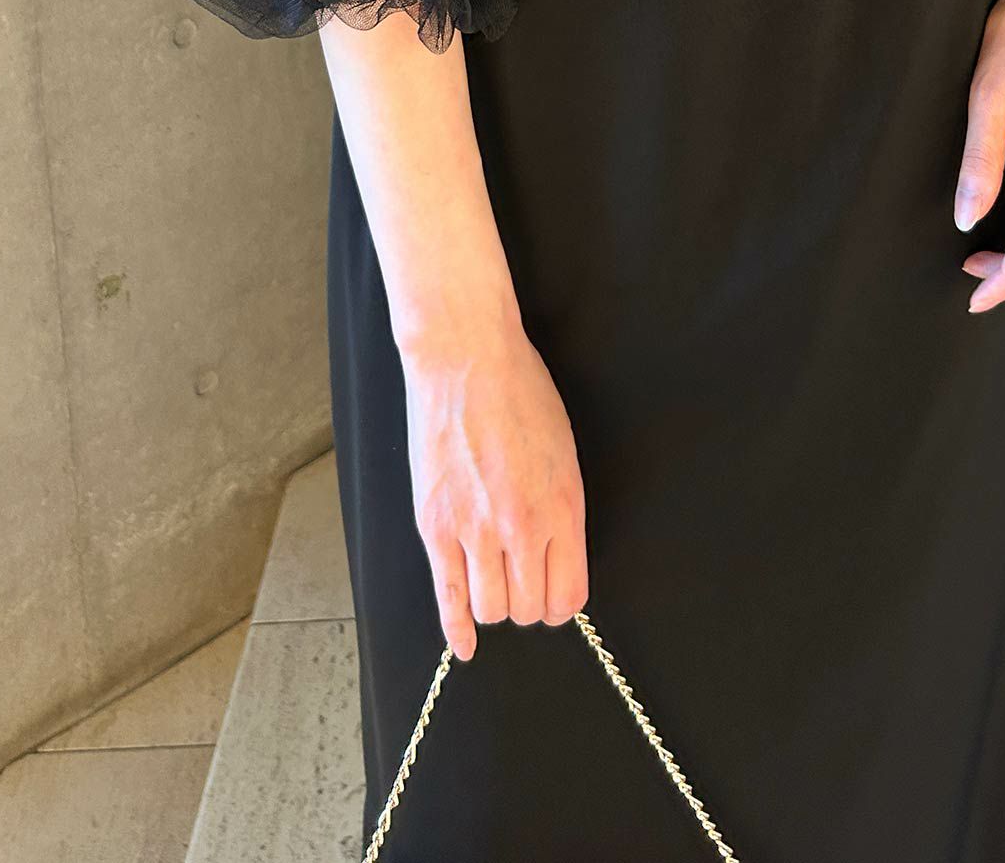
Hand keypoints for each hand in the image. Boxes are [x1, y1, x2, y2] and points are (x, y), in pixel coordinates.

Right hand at [401, 316, 588, 660]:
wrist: (466, 358)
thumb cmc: (520, 394)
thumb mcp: (563, 451)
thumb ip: (562, 509)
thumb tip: (557, 556)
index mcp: (563, 508)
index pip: (568, 595)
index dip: (559, 603)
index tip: (551, 596)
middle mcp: (523, 528)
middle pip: (528, 608)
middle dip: (526, 603)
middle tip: (519, 584)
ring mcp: (476, 530)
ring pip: (491, 609)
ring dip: (494, 606)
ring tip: (492, 584)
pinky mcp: (435, 526)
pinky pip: (448, 597)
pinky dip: (455, 629)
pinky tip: (463, 646)